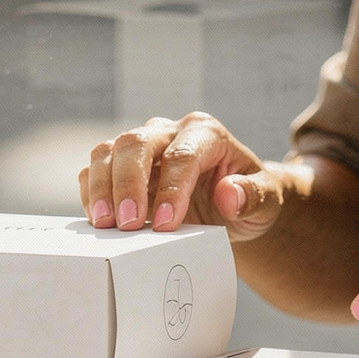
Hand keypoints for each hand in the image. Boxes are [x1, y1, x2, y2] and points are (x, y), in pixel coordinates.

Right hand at [79, 112, 285, 239]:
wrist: (234, 204)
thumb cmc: (249, 199)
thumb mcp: (266, 201)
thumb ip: (254, 196)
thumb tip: (229, 194)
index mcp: (207, 134)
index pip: (182, 155)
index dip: (172, 189)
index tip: (167, 224)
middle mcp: (170, 132)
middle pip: (136, 143)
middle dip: (128, 184)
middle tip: (128, 224)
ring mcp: (143, 146)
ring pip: (109, 151)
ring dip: (102, 187)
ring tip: (105, 225)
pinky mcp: (122, 165)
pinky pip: (96, 169)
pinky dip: (92, 192)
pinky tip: (99, 220)